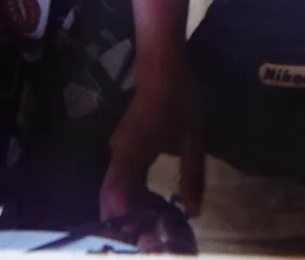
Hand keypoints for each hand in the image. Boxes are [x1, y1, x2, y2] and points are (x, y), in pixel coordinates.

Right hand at [100, 54, 203, 226]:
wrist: (163, 63)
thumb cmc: (178, 97)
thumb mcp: (192, 138)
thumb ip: (192, 175)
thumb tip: (193, 211)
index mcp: (129, 158)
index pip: (116, 204)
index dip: (129, 226)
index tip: (148, 241)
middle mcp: (117, 158)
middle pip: (111, 202)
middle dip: (129, 224)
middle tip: (155, 238)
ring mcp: (119, 151)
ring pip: (116, 192)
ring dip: (133, 210)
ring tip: (158, 224)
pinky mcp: (125, 146)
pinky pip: (123, 179)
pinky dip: (135, 196)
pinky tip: (156, 201)